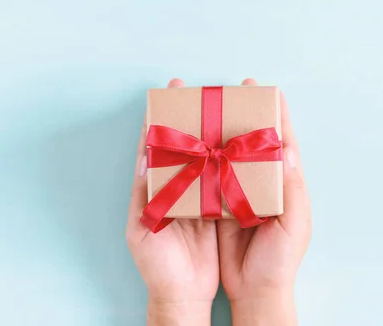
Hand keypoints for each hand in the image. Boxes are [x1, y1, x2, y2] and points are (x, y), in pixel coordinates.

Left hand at [126, 79, 218, 325]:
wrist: (184, 294)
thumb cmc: (157, 265)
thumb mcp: (142, 229)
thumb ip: (143, 195)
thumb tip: (142, 157)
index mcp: (158, 187)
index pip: (158, 144)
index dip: (162, 116)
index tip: (171, 89)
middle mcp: (181, 185)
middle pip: (186, 143)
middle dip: (193, 115)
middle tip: (205, 89)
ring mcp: (201, 195)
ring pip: (208, 155)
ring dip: (215, 132)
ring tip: (226, 108)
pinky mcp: (220, 207)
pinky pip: (225, 178)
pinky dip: (231, 159)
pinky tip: (240, 144)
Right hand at [217, 78, 311, 325]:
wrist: (254, 291)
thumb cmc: (280, 261)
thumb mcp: (294, 225)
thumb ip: (292, 189)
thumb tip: (289, 149)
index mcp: (281, 184)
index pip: (280, 142)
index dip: (275, 115)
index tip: (266, 90)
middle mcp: (256, 182)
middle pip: (248, 141)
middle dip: (239, 115)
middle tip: (229, 90)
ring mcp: (234, 192)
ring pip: (223, 154)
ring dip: (214, 131)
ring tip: (202, 108)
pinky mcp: (214, 205)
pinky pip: (204, 176)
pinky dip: (197, 158)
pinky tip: (187, 143)